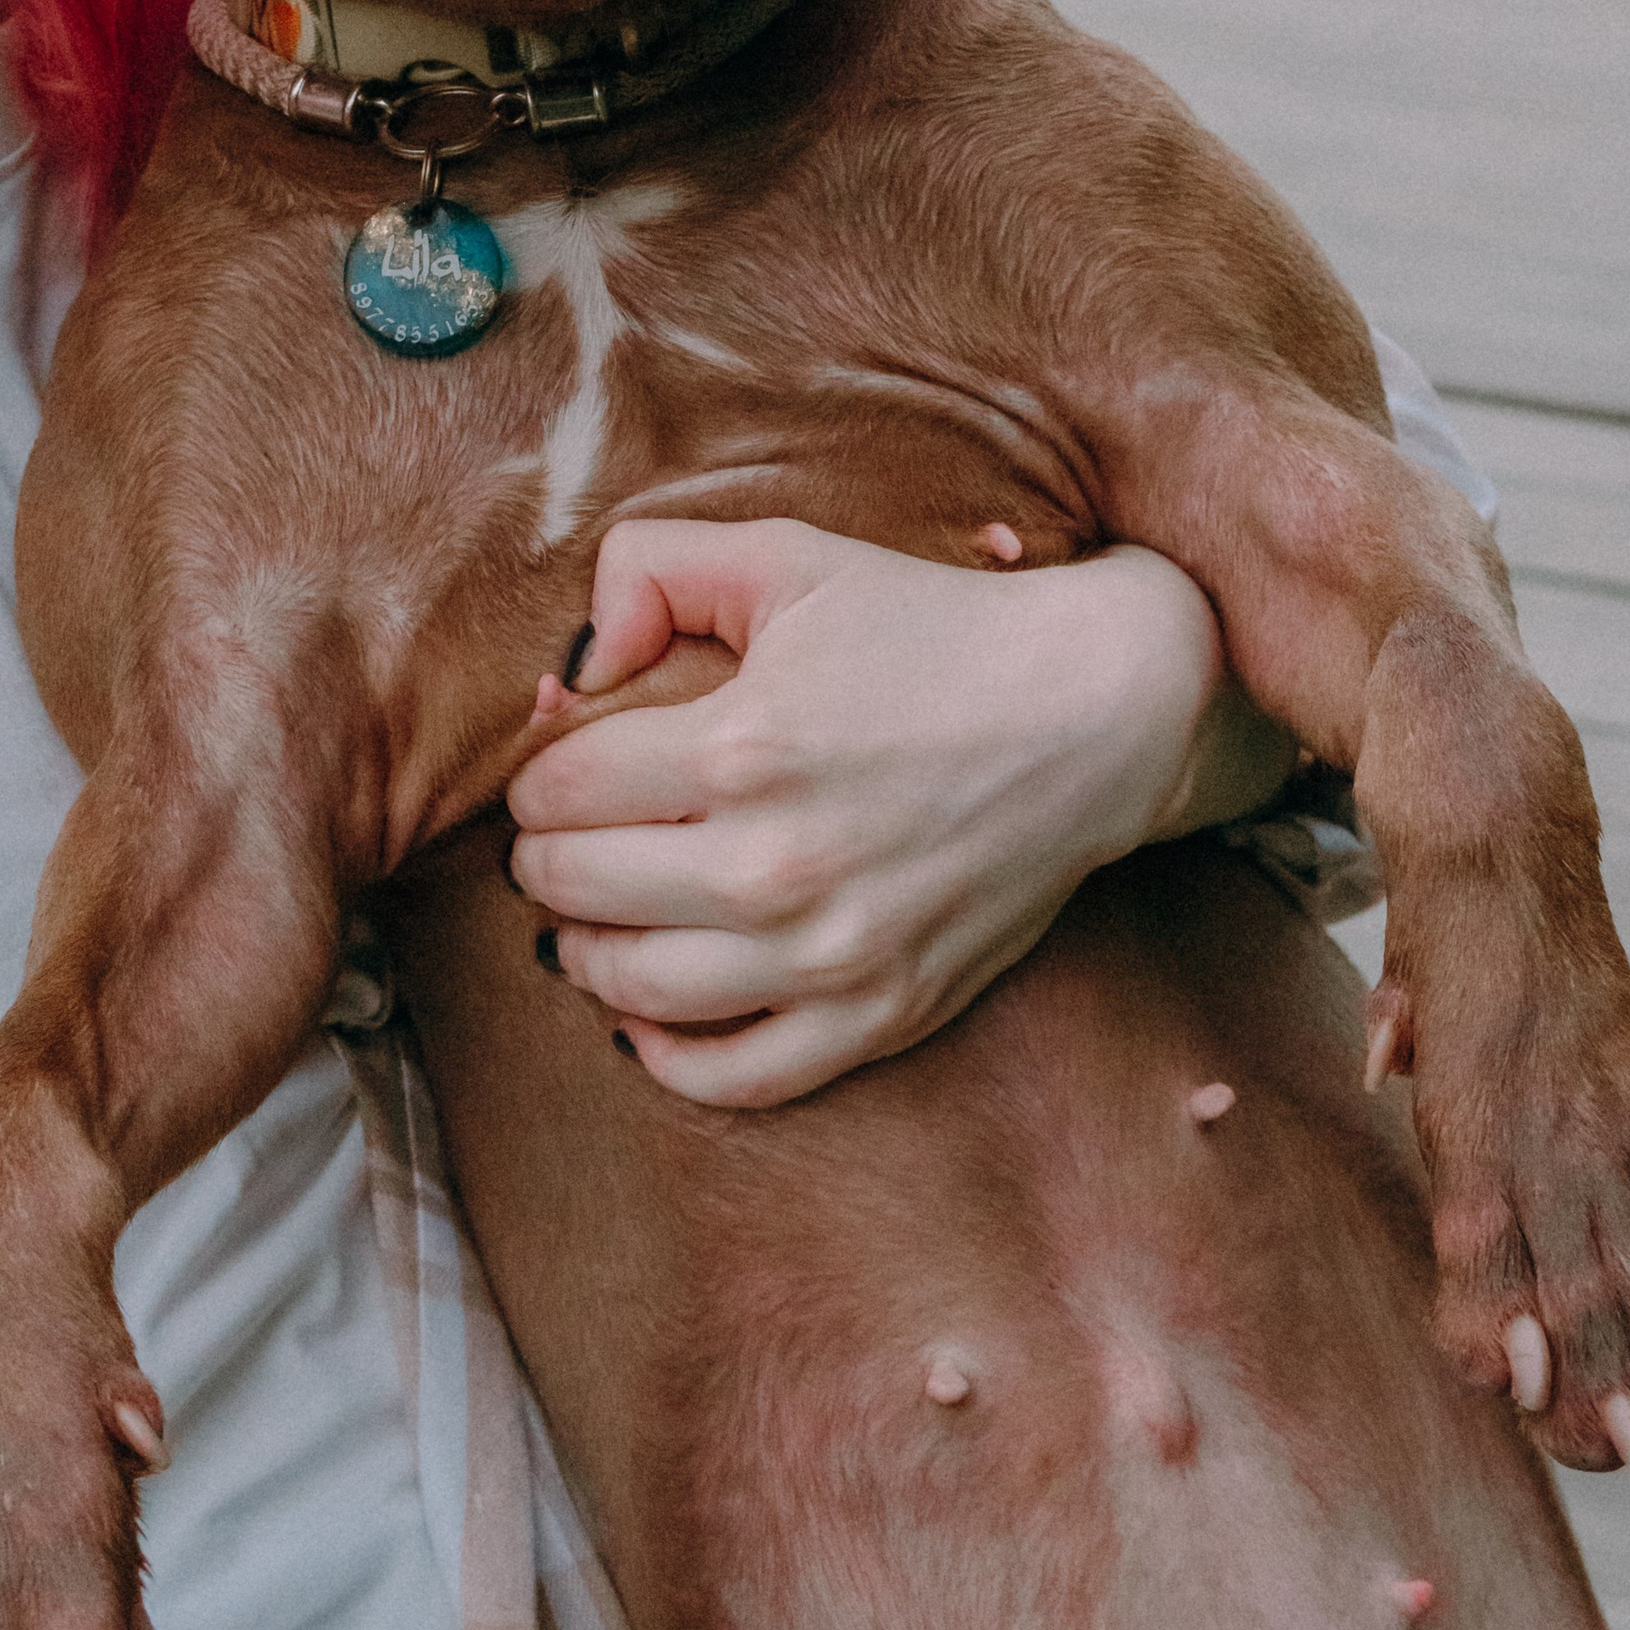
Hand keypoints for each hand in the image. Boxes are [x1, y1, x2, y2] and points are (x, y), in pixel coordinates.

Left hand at [506, 517, 1282, 1107]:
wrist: (1092, 715)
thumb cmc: (932, 625)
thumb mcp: (787, 555)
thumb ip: (651, 567)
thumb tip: (570, 670)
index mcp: (743, 744)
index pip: (562, 792)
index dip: (536, 780)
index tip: (553, 773)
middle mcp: (778, 863)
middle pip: (580, 890)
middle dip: (546, 862)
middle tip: (557, 843)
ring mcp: (833, 952)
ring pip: (637, 988)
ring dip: (585, 953)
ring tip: (586, 920)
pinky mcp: (883, 1012)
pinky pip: (740, 1075)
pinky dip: (669, 1054)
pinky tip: (645, 1012)